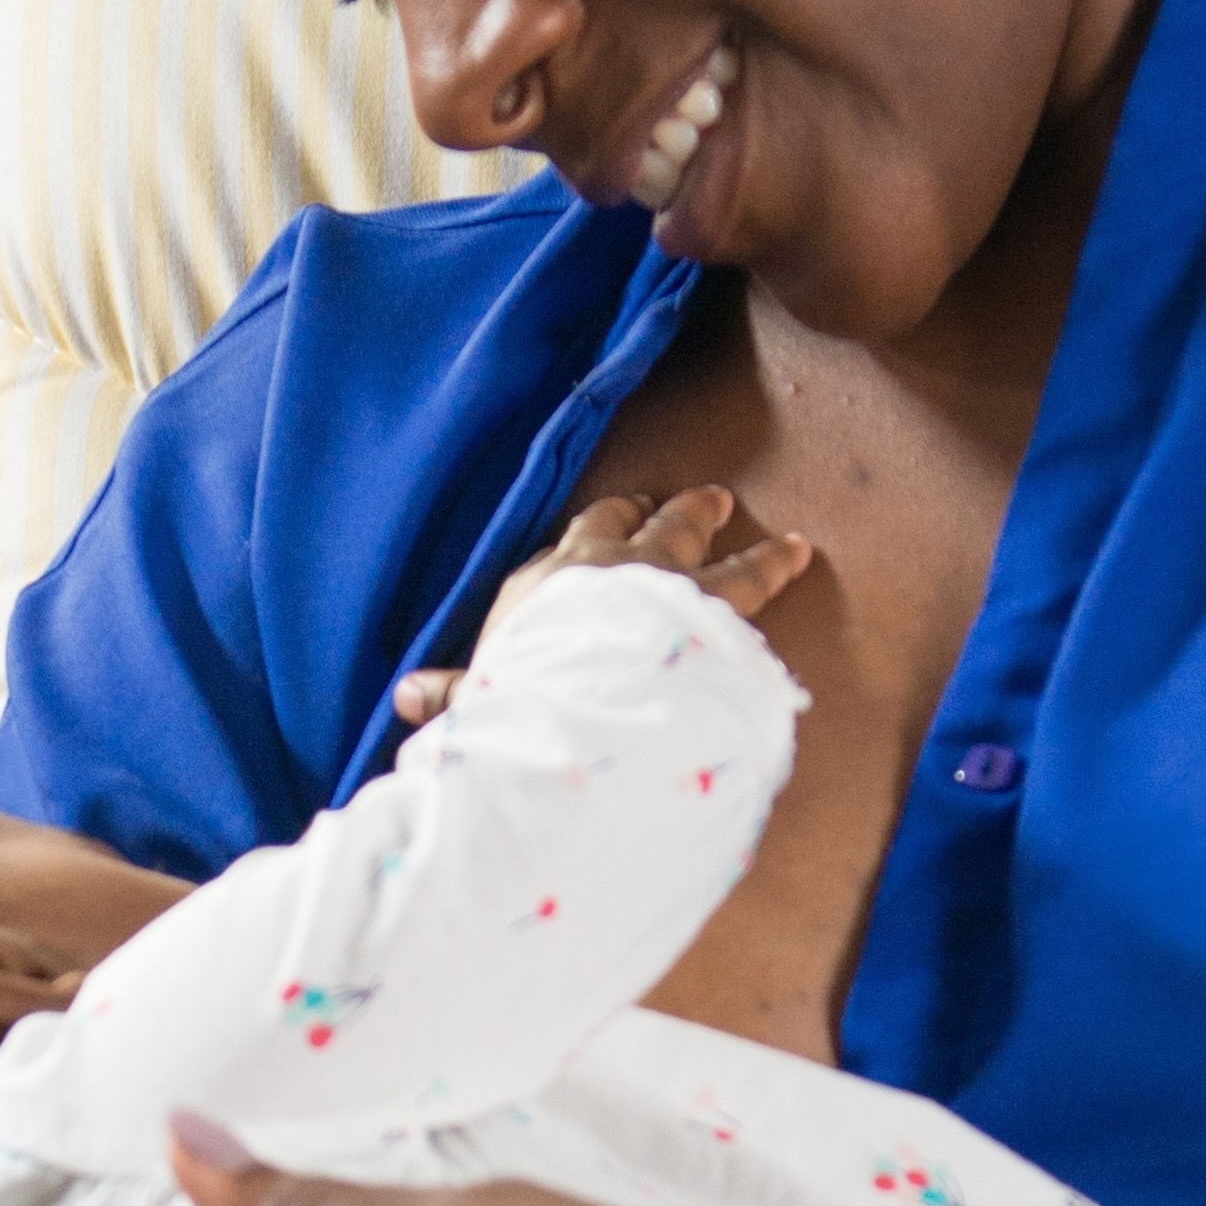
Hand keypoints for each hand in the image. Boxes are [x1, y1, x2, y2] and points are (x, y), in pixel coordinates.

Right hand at [390, 482, 812, 724]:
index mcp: (543, 585)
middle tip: (681, 500)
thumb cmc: (522, 704)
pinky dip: (776, 561)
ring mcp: (661, 578)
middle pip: (630, 523)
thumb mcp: (475, 703)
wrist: (584, 703)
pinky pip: (753, 574)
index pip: (564, 549)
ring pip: (695, 535)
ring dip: (716, 518)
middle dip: (654, 511)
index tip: (603, 528)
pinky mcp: (712, 603)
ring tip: (735, 505)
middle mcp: (602, 566)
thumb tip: (407, 698)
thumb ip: (451, 695)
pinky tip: (799, 553)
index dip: (588, 537)